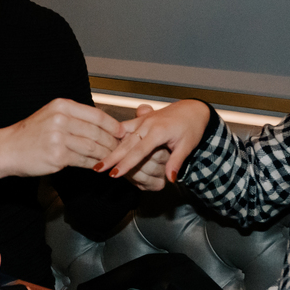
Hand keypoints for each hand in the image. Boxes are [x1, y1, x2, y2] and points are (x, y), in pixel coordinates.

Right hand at [0, 98, 124, 180]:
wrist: (8, 149)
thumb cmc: (31, 134)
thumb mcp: (51, 115)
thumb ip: (75, 117)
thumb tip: (103, 124)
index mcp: (62, 106)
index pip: (96, 114)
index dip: (113, 125)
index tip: (123, 132)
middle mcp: (61, 119)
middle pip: (97, 131)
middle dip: (112, 142)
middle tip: (122, 148)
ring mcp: (59, 137)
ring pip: (93, 146)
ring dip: (106, 154)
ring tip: (114, 158)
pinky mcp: (58, 155)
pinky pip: (84, 160)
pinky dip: (95, 164)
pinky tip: (100, 166)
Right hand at [96, 100, 210, 186]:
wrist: (192, 110)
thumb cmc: (191, 127)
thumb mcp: (187, 145)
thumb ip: (176, 162)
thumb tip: (170, 179)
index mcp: (158, 131)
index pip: (138, 151)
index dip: (125, 163)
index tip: (114, 174)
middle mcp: (147, 124)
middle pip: (125, 143)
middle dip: (111, 157)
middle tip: (98, 169)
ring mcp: (142, 120)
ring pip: (122, 135)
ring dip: (109, 146)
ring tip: (97, 158)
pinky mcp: (140, 119)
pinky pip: (124, 127)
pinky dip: (113, 135)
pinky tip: (103, 143)